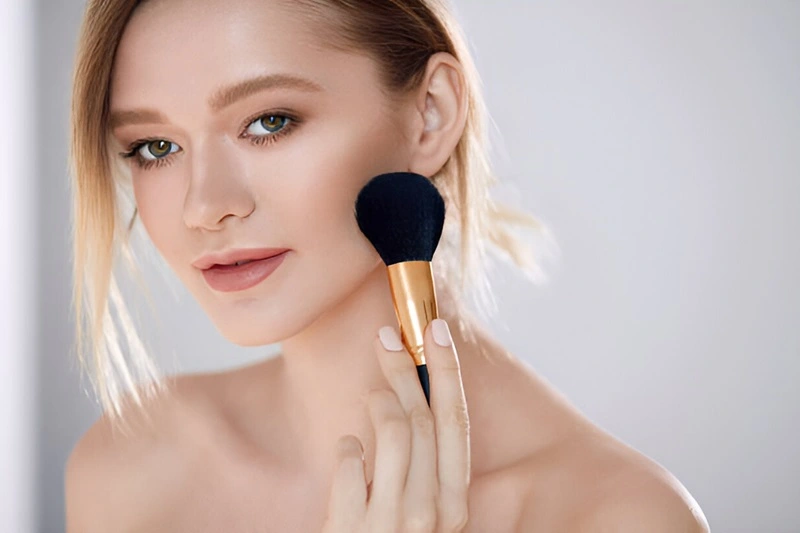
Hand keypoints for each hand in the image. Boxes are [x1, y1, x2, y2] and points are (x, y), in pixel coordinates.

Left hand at [322, 318, 470, 532]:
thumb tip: (408, 401)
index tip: (435, 327)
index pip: (456, 423)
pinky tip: (347, 453)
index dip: (448, 370)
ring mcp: (393, 525)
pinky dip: (346, 449)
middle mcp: (433, 514)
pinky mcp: (352, 531)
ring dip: (379, 400)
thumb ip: (423, 467)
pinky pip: (348, 464)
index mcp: (455, 505)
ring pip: (392, 430)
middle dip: (406, 368)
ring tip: (371, 397)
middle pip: (423, 418)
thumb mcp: (421, 511)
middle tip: (386, 338)